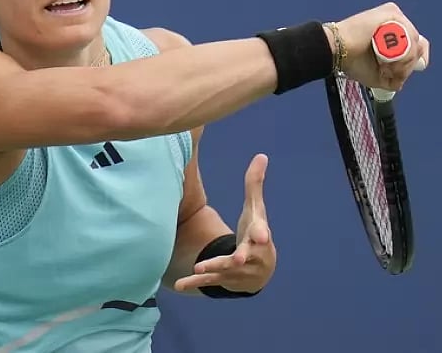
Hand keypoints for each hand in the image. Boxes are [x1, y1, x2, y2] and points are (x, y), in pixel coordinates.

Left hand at [174, 154, 275, 294]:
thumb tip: (262, 155)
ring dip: (213, 269)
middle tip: (237, 259)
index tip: (262, 236)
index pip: (261, 233)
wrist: (262, 270)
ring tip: (198, 268)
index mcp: (259, 236)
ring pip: (225, 271)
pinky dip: (194, 284)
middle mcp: (252, 256)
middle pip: (245, 256)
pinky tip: (179, 285)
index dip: (261, 234)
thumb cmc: (255, 232)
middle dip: (241, 257)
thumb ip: (254, 184)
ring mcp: (238, 271)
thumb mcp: (256, 210)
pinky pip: (209, 282)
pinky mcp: (225, 280)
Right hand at [331, 2, 430, 92]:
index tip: (396, 71)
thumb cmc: (353, 61)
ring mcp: (396, 17)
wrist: (338, 50)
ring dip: (402, 61)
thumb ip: (398, 76)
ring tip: (384, 66)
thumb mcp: (380, 75)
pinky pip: (409, 35)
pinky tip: (385, 57)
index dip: (412, 62)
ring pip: (414, 43)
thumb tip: (410, 74)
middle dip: (406, 65)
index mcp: (394, 36)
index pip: (418, 47)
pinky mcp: (392, 12)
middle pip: (418, 46)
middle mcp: (397, 24)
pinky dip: (401, 52)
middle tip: (386, 70)